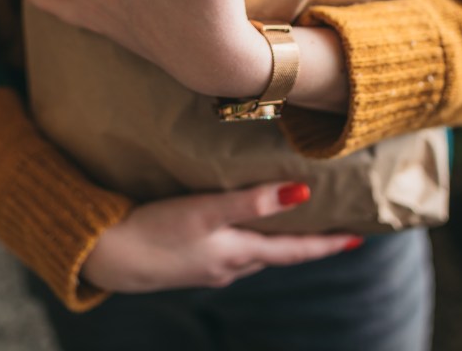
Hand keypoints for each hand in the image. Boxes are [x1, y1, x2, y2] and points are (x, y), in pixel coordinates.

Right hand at [80, 182, 361, 292]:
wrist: (104, 256)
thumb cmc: (154, 231)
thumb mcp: (205, 212)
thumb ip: (252, 201)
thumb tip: (303, 193)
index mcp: (237, 254)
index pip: (295, 251)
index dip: (326, 244)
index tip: (357, 239)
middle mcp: (228, 266)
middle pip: (277, 254)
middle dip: (305, 243)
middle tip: (332, 230)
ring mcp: (207, 268)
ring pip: (252, 253)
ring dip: (275, 241)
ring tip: (292, 224)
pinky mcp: (186, 263)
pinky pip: (228, 251)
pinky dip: (244, 239)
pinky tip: (236, 228)